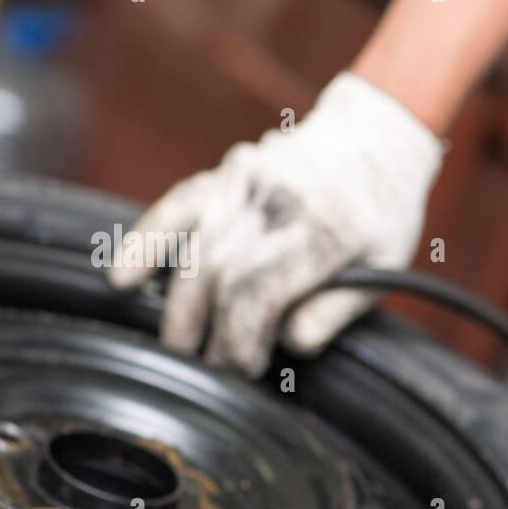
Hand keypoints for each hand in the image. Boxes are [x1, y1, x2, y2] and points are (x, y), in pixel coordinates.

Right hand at [108, 72, 442, 376]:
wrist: (375, 138)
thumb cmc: (383, 214)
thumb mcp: (385, 267)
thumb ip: (339, 309)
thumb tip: (291, 344)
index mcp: (325, 229)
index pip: (263, 293)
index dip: (242, 339)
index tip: (242, 370)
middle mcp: (281, 201)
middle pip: (223, 275)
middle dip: (209, 331)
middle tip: (207, 369)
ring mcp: (249, 181)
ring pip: (195, 246)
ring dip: (179, 304)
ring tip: (176, 345)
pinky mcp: (227, 172)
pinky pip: (179, 206)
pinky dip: (145, 240)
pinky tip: (122, 277)